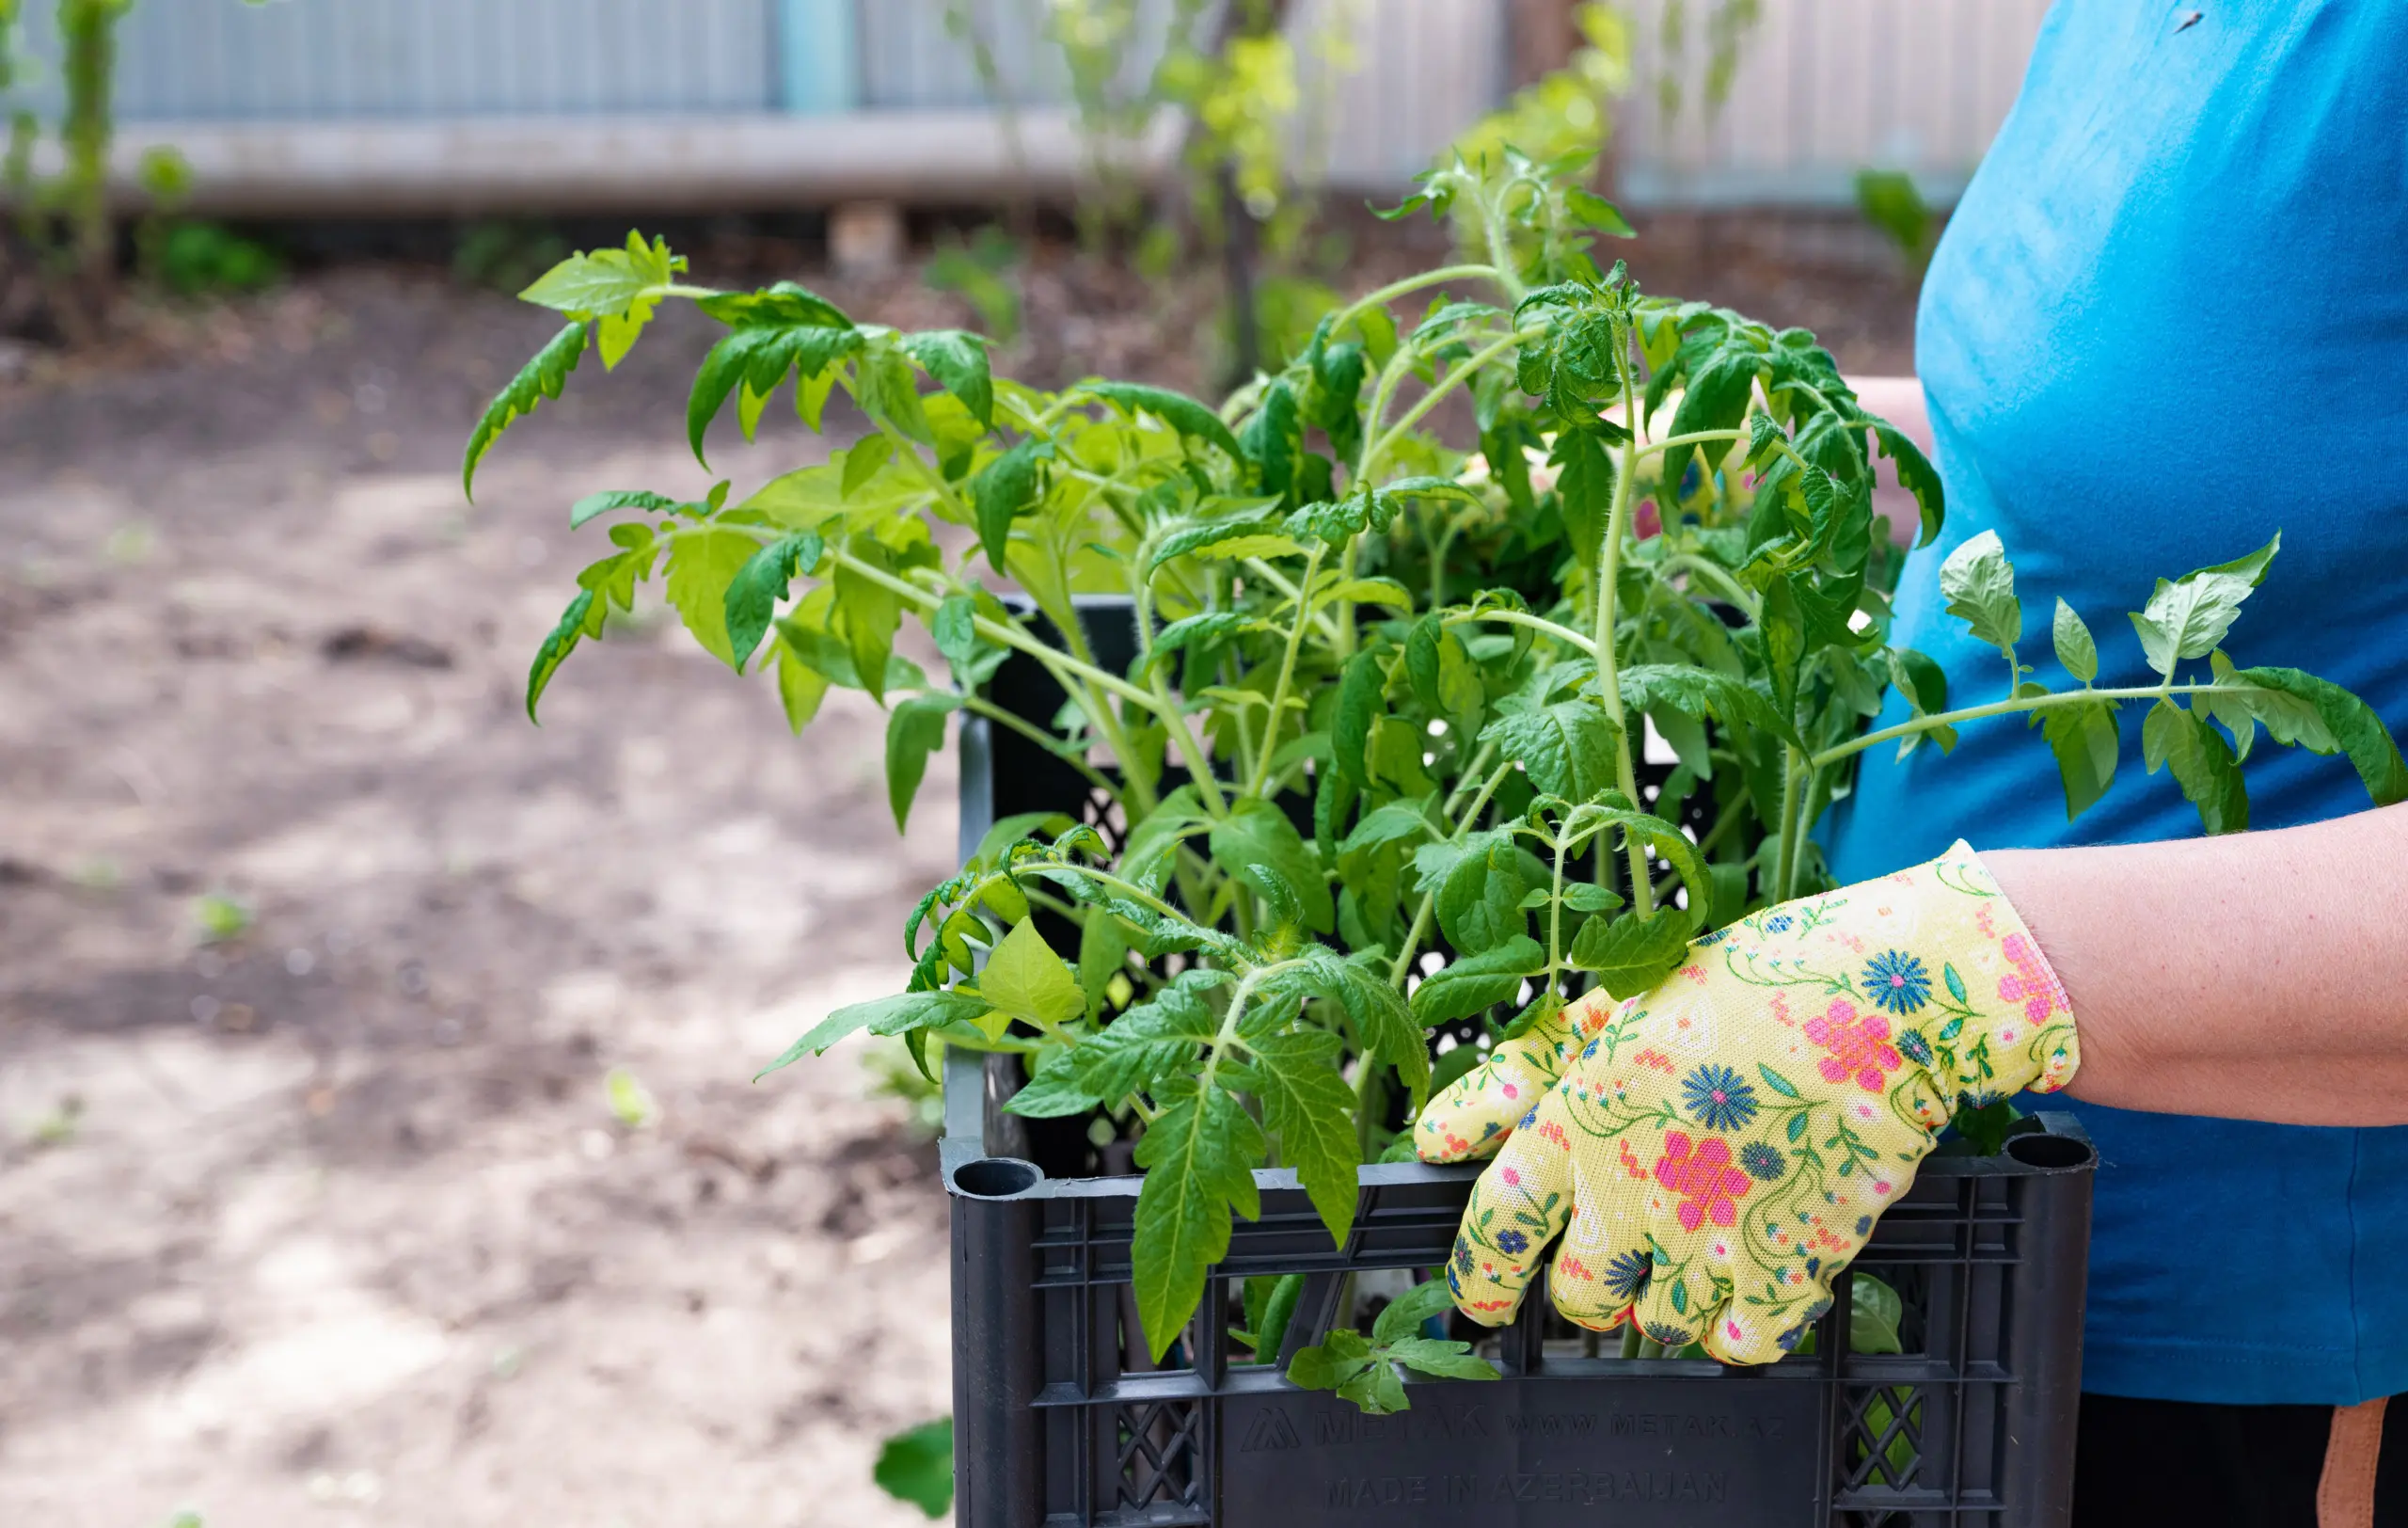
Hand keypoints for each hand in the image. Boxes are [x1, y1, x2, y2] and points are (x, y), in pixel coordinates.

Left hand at [1415, 841, 2079, 1363]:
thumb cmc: (1753, 981)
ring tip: (1698, 1246)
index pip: (1498, 1223)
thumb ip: (1524, 1075)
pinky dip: (1741, 1326)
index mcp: (1577, 1121)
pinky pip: (1740, 1345)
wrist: (1880, 1003)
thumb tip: (1439, 1135)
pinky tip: (1755, 1276)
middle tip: (1614, 1262)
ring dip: (1665, 1302)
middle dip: (1585, 1290)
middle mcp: (1627, 1194)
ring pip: (1655, 1325)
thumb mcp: (1616, 1004)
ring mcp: (1706, 1242)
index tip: (1478, 1295)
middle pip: (1576, 1296)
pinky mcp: (1783, 1272)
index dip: (1480, 1270)